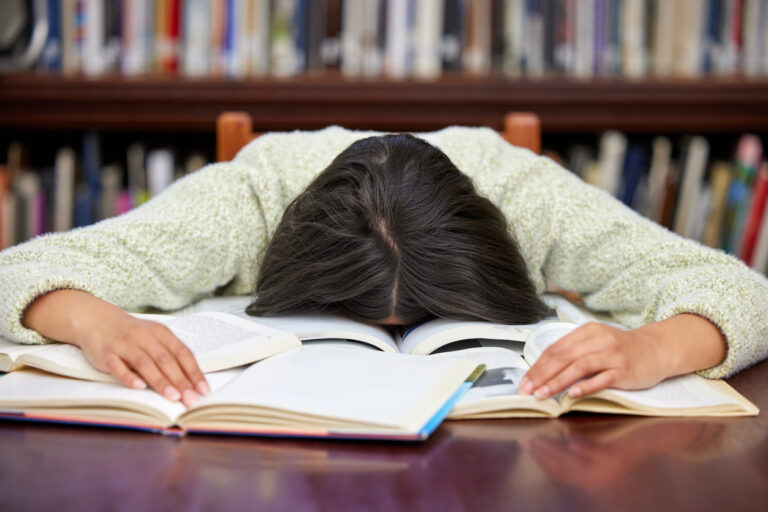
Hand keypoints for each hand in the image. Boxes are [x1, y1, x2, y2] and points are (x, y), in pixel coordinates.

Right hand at [78, 313, 209, 406]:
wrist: (99, 321)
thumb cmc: (133, 335)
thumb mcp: (155, 338)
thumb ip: (171, 356)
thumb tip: (191, 382)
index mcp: (161, 333)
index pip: (182, 353)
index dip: (194, 372)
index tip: (203, 390)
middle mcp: (144, 337)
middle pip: (166, 360)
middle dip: (181, 381)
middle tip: (191, 399)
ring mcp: (125, 345)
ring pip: (145, 363)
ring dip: (160, 381)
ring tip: (173, 396)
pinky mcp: (107, 354)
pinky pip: (118, 367)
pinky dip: (129, 377)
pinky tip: (140, 387)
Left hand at [519, 314, 726, 398]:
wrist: (657, 349)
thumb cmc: (621, 349)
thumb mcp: (596, 342)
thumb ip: (573, 353)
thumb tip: (544, 372)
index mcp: (587, 332)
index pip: (555, 349)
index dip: (537, 366)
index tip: (525, 381)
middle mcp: (598, 340)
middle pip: (563, 357)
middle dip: (542, 375)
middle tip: (528, 391)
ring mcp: (612, 355)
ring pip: (579, 367)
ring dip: (558, 382)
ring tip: (543, 394)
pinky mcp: (624, 370)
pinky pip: (602, 378)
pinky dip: (586, 386)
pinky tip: (572, 394)